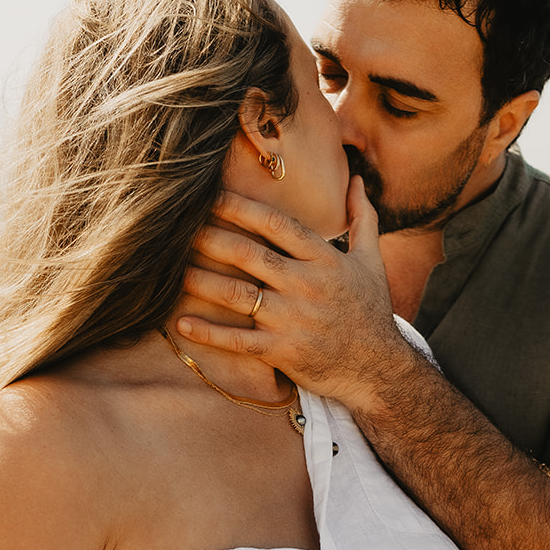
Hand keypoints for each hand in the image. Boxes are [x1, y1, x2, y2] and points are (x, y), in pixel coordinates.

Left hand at [176, 178, 413, 404]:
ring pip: (236, 294)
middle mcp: (306, 286)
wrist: (378, 369)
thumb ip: (363, 219)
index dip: (241, 208)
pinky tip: (182, 322)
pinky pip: (238, 340)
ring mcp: (292, 320)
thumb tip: (358, 180)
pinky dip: (208, 332)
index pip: (276, 225)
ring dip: (200, 281)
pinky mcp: (283, 351)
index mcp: (324, 260)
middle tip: (177, 229)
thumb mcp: (372, 262)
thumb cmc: (371, 312)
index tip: (211, 197)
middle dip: (210, 238)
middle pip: (248, 255)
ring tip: (171, 270)